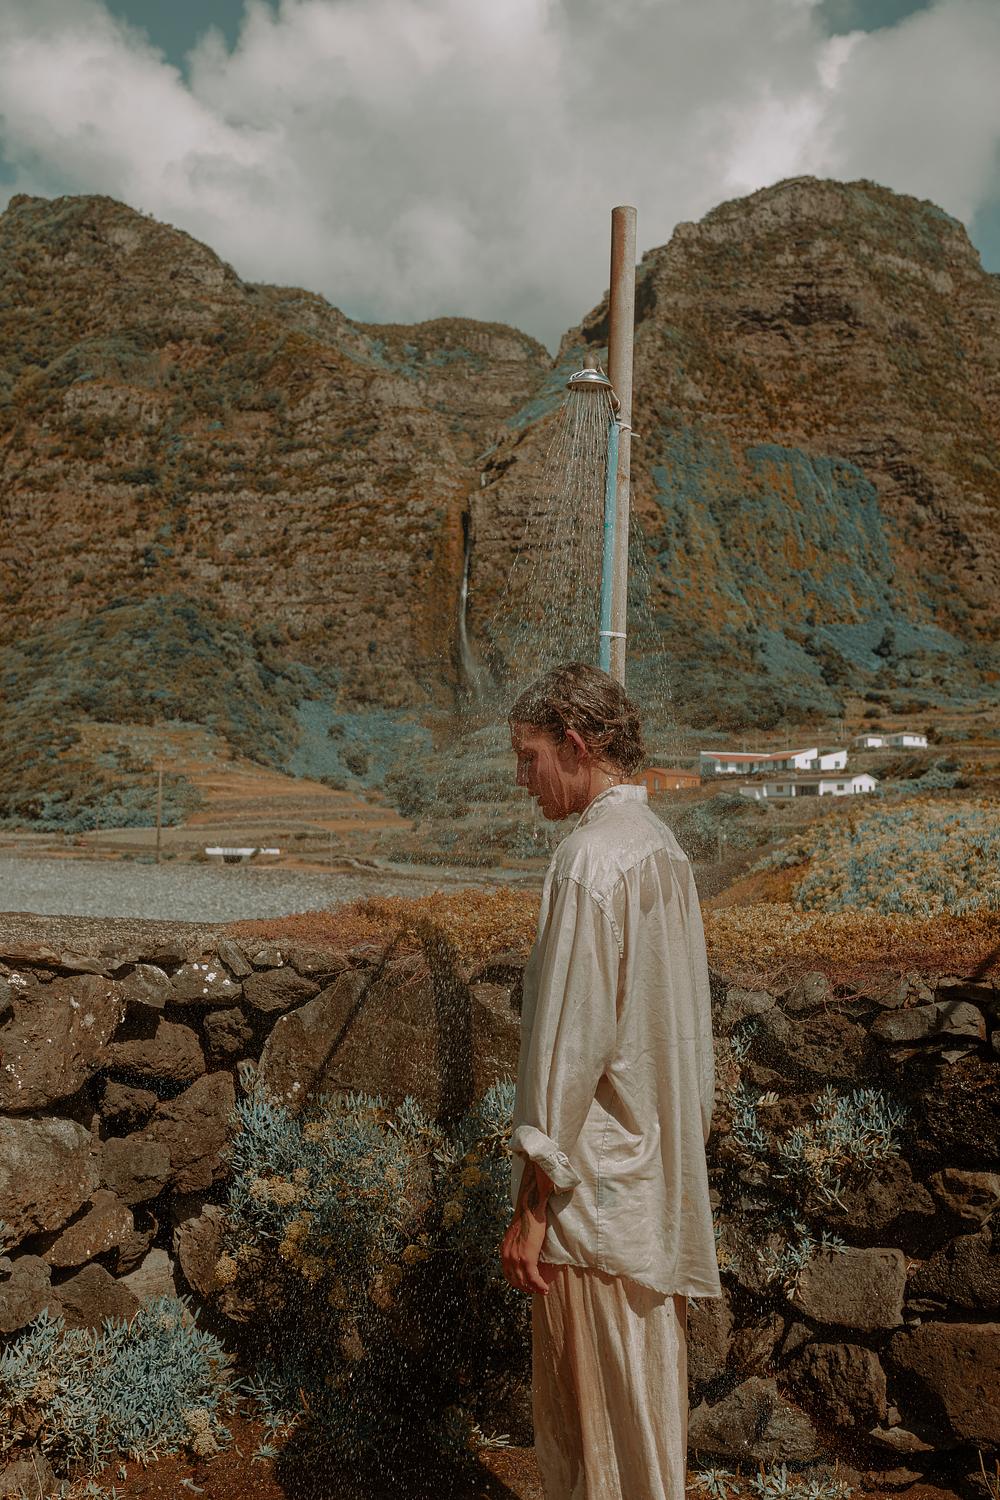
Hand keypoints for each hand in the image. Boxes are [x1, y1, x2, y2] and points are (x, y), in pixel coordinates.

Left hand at [501, 1163, 559, 1294]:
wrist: (529, 1208)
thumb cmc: (527, 1217)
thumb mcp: (516, 1234)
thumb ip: (517, 1245)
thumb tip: (524, 1251)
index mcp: (504, 1250)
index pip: (508, 1274)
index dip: (518, 1282)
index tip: (527, 1285)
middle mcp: (507, 1256)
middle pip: (515, 1280)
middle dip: (526, 1288)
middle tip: (536, 1290)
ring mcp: (516, 1258)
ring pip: (524, 1281)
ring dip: (534, 1289)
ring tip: (543, 1290)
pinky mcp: (527, 1258)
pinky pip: (533, 1278)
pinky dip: (539, 1285)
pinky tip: (545, 1287)